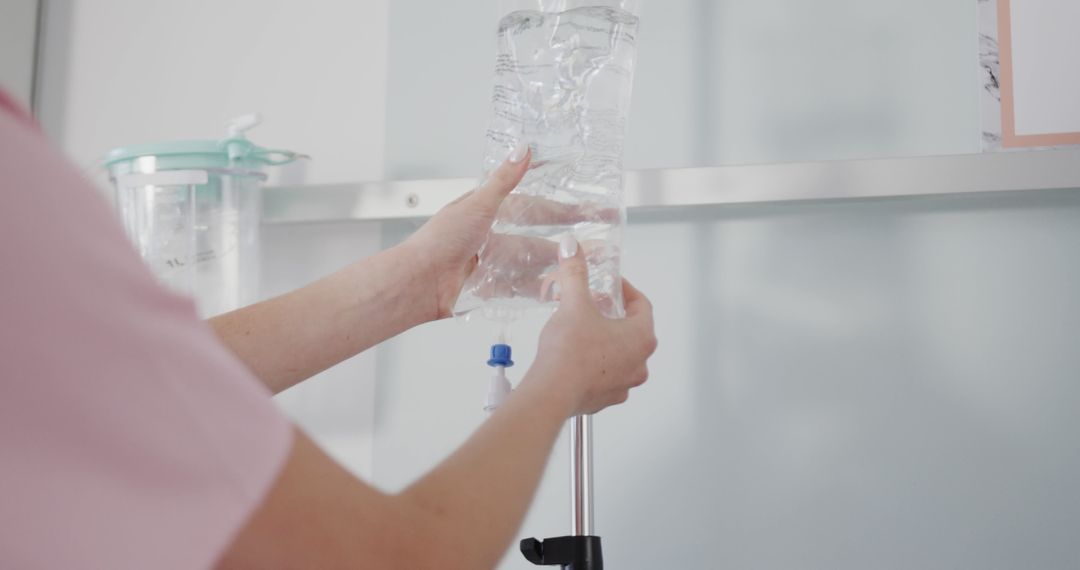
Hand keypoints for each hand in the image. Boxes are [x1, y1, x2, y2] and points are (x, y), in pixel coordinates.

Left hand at [402, 143, 621, 320]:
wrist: (418, 283)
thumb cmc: (439, 241)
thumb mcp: (477, 204)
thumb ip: (504, 179)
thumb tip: (523, 148)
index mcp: (487, 213)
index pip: (533, 207)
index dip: (560, 206)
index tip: (586, 205)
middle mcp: (492, 238)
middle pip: (539, 238)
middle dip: (567, 238)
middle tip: (599, 240)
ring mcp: (493, 265)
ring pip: (533, 264)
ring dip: (557, 265)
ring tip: (584, 267)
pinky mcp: (490, 290)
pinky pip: (520, 289)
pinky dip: (540, 289)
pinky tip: (561, 288)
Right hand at [524, 238, 657, 417]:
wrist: (552, 392)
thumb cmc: (570, 353)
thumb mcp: (574, 303)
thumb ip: (575, 272)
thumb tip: (573, 249)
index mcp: (641, 338)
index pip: (642, 305)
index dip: (626, 290)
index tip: (612, 285)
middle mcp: (639, 363)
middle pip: (632, 330)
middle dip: (613, 315)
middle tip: (594, 306)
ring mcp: (623, 384)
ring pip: (620, 355)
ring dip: (605, 341)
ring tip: (582, 330)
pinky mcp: (605, 398)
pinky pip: (605, 375)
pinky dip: (594, 364)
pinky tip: (575, 356)